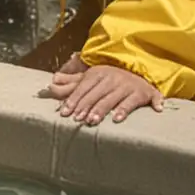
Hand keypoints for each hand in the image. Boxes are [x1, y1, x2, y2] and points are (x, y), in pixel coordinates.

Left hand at [45, 57, 162, 123]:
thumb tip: (50, 84)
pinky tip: (117, 119)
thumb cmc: (112, 79)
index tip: (65, 112)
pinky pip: (131, 103)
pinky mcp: (141, 94)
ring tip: (92, 121)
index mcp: (98, 73)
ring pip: (111, 99)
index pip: (83, 87)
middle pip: (95, 94)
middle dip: (85, 107)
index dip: (73, 100)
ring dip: (101, 110)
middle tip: (77, 119)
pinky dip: (124, 110)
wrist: (143, 74)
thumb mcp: (93, 77)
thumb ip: (72, 83)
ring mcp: (127, 86)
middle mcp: (112, 78)